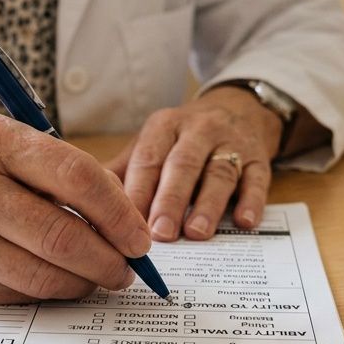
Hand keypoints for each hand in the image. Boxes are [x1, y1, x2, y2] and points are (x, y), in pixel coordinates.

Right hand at [0, 114, 150, 304]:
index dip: (118, 214)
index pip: (76, 178)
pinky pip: (12, 293)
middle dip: (106, 260)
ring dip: (81, 284)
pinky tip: (57, 283)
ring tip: (98, 278)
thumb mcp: (5, 146)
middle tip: (126, 270)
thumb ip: (58, 175)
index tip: (139, 237)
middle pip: (60, 234)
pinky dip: (45, 293)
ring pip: (38, 274)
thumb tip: (124, 226)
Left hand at [105, 85, 281, 240]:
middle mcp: (198, 130)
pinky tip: (244, 221)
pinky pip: (258, 178)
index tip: (125, 224)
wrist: (240, 109)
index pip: (148, 159)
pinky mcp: (259, 157)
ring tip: (197, 233)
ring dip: (208, 204)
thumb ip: (123, 172)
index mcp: (164, 127)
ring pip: (219, 172)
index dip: (137, 191)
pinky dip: (252, 201)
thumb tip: (84, 203)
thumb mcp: (152, 143)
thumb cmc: (184, 138)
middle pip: (183, 165)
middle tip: (161, 234)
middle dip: (170, 200)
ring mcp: (232, 142)